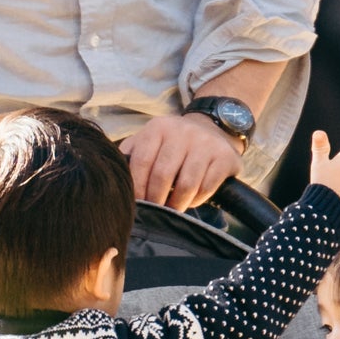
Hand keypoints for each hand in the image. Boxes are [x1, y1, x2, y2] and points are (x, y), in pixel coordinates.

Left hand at [124, 104, 244, 212]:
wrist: (212, 128)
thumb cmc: (173, 143)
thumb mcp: (149, 140)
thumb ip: (130, 155)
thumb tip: (115, 179)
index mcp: (158, 128)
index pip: (141, 162)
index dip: (137, 188)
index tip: (138, 203)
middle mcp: (182, 131)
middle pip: (163, 175)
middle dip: (156, 199)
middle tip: (156, 211)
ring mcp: (206, 143)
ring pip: (187, 184)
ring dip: (177, 204)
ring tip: (173, 210)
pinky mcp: (224, 157)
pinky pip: (207, 187)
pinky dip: (197, 200)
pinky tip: (191, 200)